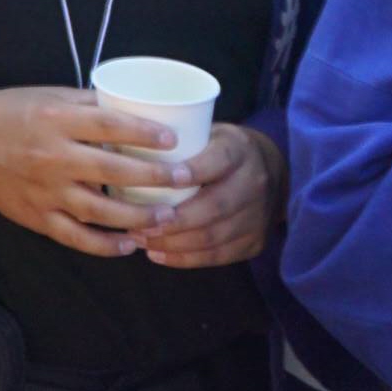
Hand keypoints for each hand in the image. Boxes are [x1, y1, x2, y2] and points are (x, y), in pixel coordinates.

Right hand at [0, 86, 182, 255]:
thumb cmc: (8, 113)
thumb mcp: (46, 96)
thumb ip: (87, 104)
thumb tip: (131, 107)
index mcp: (54, 120)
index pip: (108, 125)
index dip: (143, 132)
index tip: (173, 139)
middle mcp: (51, 157)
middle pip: (113, 170)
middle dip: (154, 177)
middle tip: (184, 179)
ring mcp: (45, 192)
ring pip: (100, 211)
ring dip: (138, 217)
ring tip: (167, 217)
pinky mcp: (38, 218)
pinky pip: (77, 238)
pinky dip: (106, 245)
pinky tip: (130, 245)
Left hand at [142, 121, 282, 269]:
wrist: (273, 171)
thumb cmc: (220, 149)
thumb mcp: (207, 131)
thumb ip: (176, 140)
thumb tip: (118, 145)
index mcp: (239, 149)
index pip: (218, 161)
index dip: (194, 171)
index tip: (163, 179)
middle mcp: (253, 183)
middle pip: (214, 207)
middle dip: (173, 221)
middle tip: (136, 223)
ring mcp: (257, 216)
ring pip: (213, 236)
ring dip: (173, 243)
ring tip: (141, 240)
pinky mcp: (255, 242)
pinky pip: (219, 256)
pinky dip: (186, 259)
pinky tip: (158, 254)